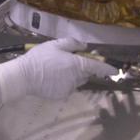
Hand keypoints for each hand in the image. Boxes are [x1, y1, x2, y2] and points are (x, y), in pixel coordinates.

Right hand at [0, 38, 116, 101]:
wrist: (24, 76)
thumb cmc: (40, 58)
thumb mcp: (55, 44)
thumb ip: (72, 44)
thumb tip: (85, 47)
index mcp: (77, 65)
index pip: (97, 67)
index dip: (107, 69)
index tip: (115, 71)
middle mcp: (76, 78)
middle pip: (86, 74)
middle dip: (83, 68)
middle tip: (70, 60)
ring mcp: (69, 88)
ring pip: (77, 81)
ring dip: (74, 76)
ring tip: (58, 69)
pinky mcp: (61, 95)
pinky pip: (68, 87)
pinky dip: (65, 83)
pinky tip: (52, 78)